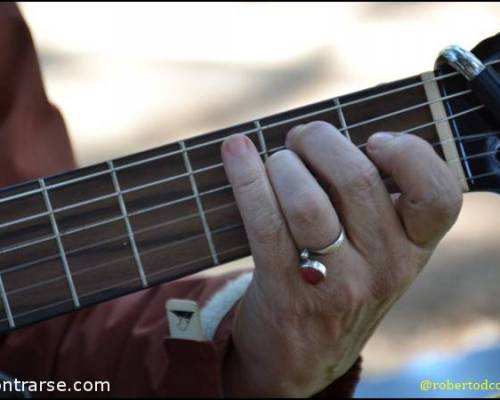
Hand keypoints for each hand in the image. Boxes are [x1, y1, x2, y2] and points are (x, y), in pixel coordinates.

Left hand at [220, 121, 461, 396]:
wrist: (305, 356)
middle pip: (356, 179)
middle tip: (300, 140)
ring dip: (282, 164)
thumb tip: (328, 138)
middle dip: (318, 141)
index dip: (408, 154)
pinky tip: (235, 153)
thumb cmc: (341, 282)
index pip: (438, 196)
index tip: (372, 141)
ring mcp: (337, 283)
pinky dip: (246, 178)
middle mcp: (384, 266)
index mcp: (413, 248)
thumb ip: (374, 204)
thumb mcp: (377, 253)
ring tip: (275, 162)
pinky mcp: (288, 290)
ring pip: (306, 200)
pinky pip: (265, 221)